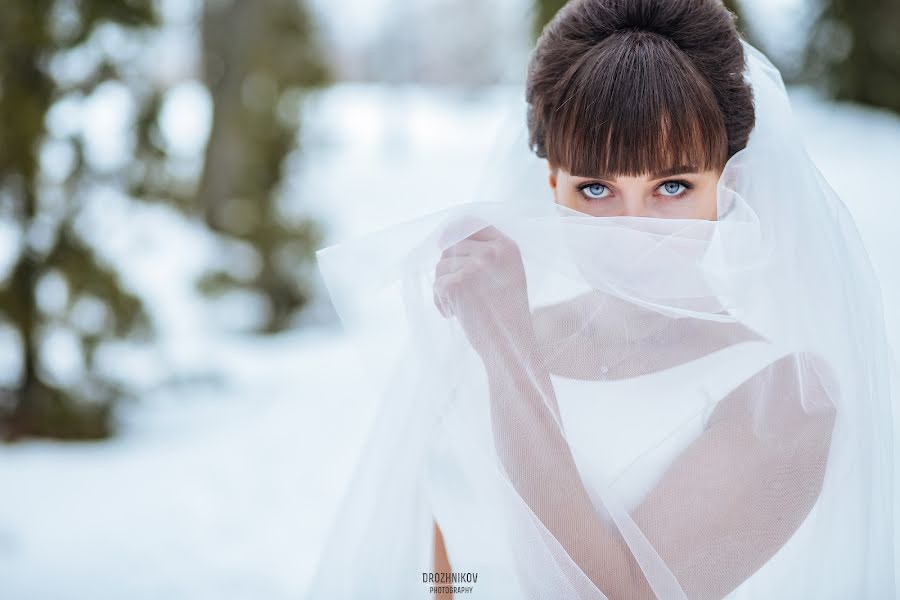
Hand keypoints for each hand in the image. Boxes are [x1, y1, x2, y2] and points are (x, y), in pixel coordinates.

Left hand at [432, 216, 532, 357]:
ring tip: (459, 307)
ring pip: (441, 266)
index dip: (453, 232)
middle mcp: (492, 252)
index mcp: (507, 247)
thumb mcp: (508, 275)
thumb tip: (445, 239)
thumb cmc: (507, 316)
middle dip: (448, 269)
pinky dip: (441, 302)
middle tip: (458, 293)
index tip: (445, 244)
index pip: (472, 223)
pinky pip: (437, 285)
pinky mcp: (458, 284)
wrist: (510, 346)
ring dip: (443, 288)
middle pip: (451, 246)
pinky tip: (455, 315)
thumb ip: (486, 254)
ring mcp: (475, 267)